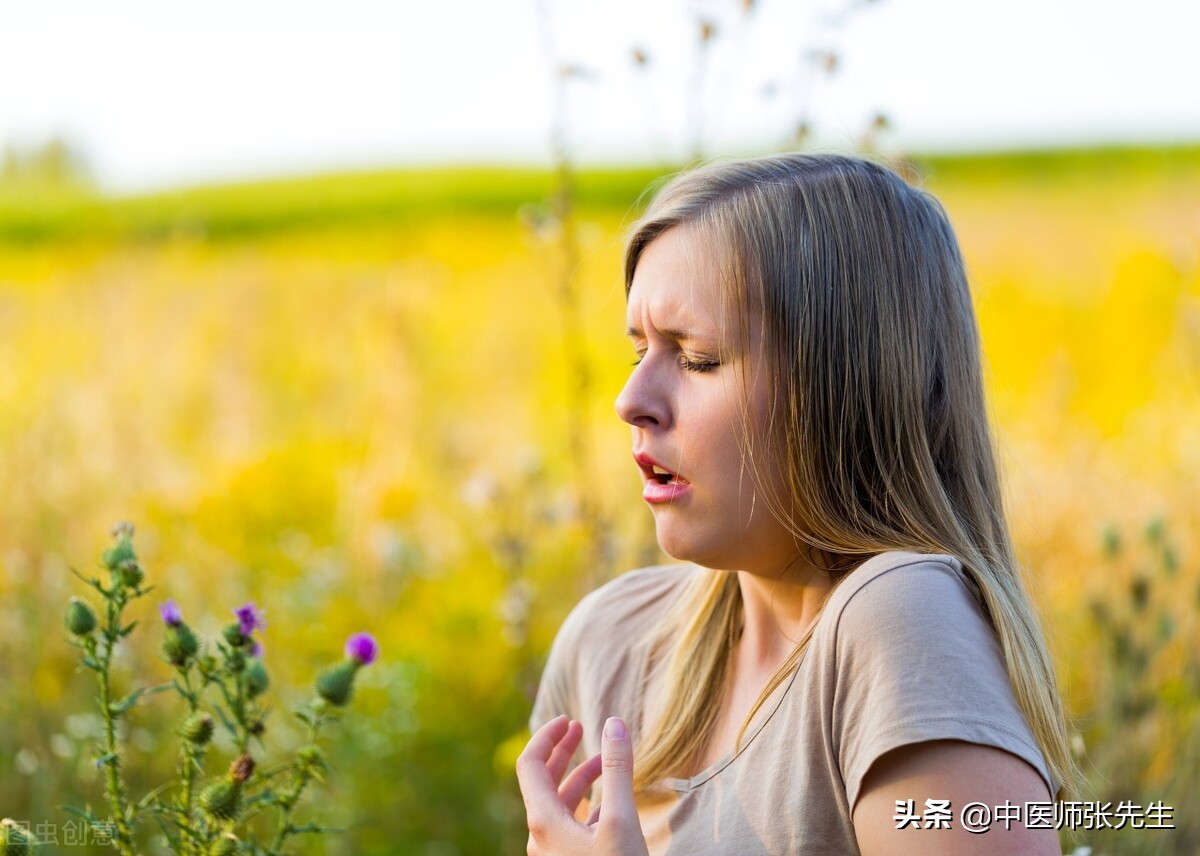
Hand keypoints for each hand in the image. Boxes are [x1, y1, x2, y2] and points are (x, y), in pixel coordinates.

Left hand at [517, 714, 650, 855]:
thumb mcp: (621, 819)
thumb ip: (617, 770)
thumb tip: (614, 723)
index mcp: (544, 821)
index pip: (530, 764)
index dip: (546, 736)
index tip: (568, 719)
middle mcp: (541, 836)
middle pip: (543, 782)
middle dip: (563, 750)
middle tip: (579, 727)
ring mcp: (553, 851)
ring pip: (560, 804)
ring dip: (580, 778)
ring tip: (604, 761)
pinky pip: (571, 826)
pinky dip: (586, 804)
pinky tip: (608, 802)